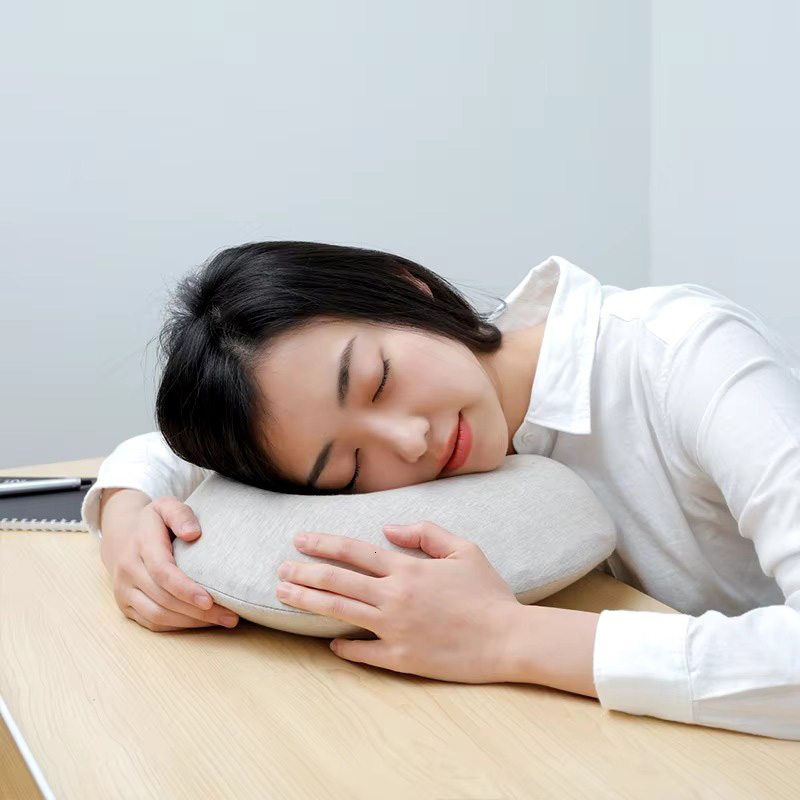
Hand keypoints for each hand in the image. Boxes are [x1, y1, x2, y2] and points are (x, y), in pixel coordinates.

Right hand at [101, 495, 239, 631]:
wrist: (120, 535)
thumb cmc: (154, 522)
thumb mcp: (166, 506)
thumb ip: (180, 514)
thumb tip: (193, 533)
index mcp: (140, 545)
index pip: (162, 572)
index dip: (185, 589)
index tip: (210, 600)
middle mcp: (128, 570)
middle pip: (164, 599)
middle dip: (198, 611)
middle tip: (230, 616)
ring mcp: (124, 590)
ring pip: (157, 616)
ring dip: (191, 622)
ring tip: (222, 620)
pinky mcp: (125, 605)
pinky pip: (151, 623)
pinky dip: (178, 626)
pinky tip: (200, 622)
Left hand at [275, 520, 521, 682]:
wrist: (509, 638)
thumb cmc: (489, 592)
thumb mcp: (464, 549)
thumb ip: (425, 533)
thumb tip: (390, 529)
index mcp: (408, 569)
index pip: (354, 552)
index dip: (323, 544)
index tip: (299, 539)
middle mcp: (394, 597)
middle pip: (338, 581)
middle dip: (304, 573)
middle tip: (279, 569)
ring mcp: (395, 629)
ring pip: (341, 612)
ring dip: (309, 602)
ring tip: (283, 596)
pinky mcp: (402, 658)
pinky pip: (364, 653)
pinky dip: (344, 647)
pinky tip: (329, 643)